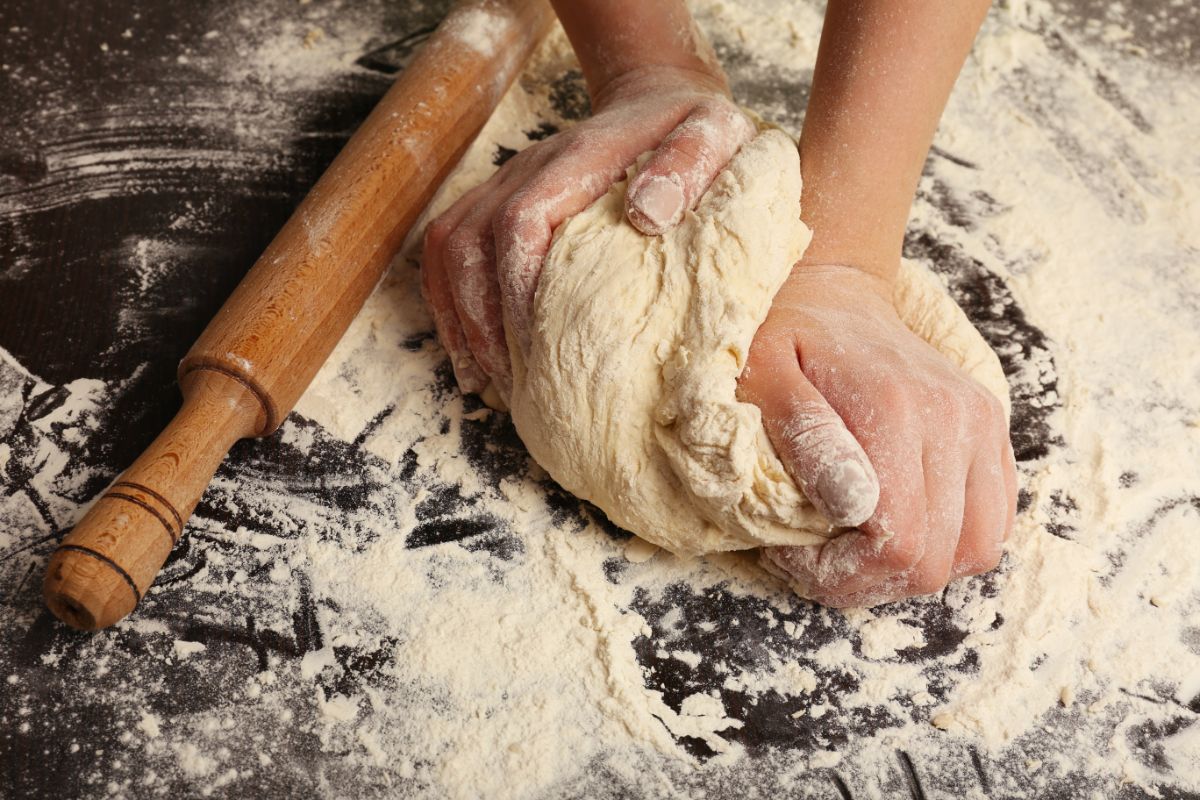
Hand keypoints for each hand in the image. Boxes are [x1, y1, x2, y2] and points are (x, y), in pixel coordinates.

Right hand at [421, 65, 755, 400]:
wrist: (660, 104)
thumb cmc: (693, 131)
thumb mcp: (714, 134)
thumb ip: (686, 167)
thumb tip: (646, 214)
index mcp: (577, 158)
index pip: (521, 219)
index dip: (517, 286)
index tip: (537, 349)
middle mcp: (529, 168)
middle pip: (470, 240)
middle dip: (481, 319)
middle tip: (511, 384)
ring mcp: (508, 183)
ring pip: (450, 247)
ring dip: (460, 317)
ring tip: (486, 382)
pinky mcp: (501, 201)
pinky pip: (451, 249)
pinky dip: (451, 304)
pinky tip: (473, 357)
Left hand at [737, 265, 1016, 606]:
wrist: (834, 294)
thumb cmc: (783, 337)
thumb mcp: (763, 376)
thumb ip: (805, 437)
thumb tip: (852, 507)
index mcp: (896, 409)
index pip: (898, 544)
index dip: (842, 574)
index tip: (791, 556)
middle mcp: (956, 418)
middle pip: (937, 559)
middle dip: (868, 581)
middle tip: (812, 562)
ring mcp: (982, 424)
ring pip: (976, 550)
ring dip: (912, 570)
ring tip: (853, 550)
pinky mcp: (991, 430)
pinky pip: (994, 521)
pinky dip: (948, 543)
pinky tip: (893, 528)